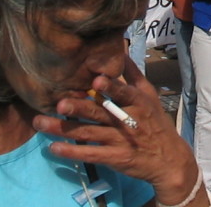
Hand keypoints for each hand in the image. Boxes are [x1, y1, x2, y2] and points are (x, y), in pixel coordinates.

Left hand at [33, 59, 207, 205]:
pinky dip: (72, 152)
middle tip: (60, 103)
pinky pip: (91, 155)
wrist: (169, 160)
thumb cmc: (156, 122)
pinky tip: (53, 148)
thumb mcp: (150, 96)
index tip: (96, 80)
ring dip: (64, 129)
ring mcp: (120, 141)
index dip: (111, 87)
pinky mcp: (115, 158)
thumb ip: (133, 74)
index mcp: (138, 103)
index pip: (123, 93)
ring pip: (89, 134)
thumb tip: (120, 50)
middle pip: (100, 113)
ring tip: (40, 122)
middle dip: (79, 108)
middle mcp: (128, 121)